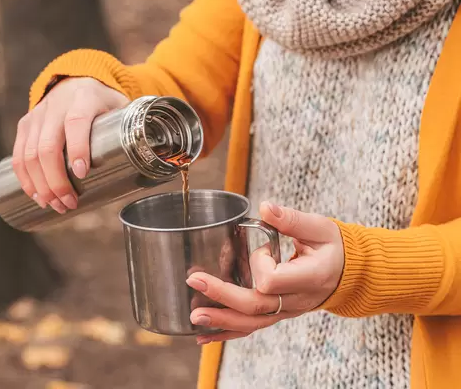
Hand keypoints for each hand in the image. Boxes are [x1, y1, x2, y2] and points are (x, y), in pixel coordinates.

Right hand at [12, 77, 128, 212]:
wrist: (77, 79)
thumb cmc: (104, 102)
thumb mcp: (120, 107)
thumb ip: (130, 131)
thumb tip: (152, 165)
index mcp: (84, 97)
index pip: (77, 122)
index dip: (78, 148)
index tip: (82, 174)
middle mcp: (56, 105)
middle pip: (47, 146)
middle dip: (56, 180)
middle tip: (68, 203)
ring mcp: (37, 115)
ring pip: (29, 154)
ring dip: (40, 185)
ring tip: (54, 205)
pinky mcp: (25, 125)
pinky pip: (19, 155)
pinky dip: (25, 178)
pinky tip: (36, 195)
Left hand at [186, 201, 344, 343]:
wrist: (349, 273)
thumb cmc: (334, 247)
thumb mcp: (320, 227)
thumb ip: (291, 220)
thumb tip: (266, 208)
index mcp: (309, 277)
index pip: (272, 280)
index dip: (259, 264)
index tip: (261, 247)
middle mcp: (297, 300)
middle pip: (255, 305)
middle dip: (222, 295)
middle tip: (195, 282)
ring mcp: (287, 311)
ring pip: (252, 322)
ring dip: (221, 321)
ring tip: (195, 318)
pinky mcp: (278, 313)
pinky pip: (252, 326)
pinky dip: (228, 332)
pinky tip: (205, 336)